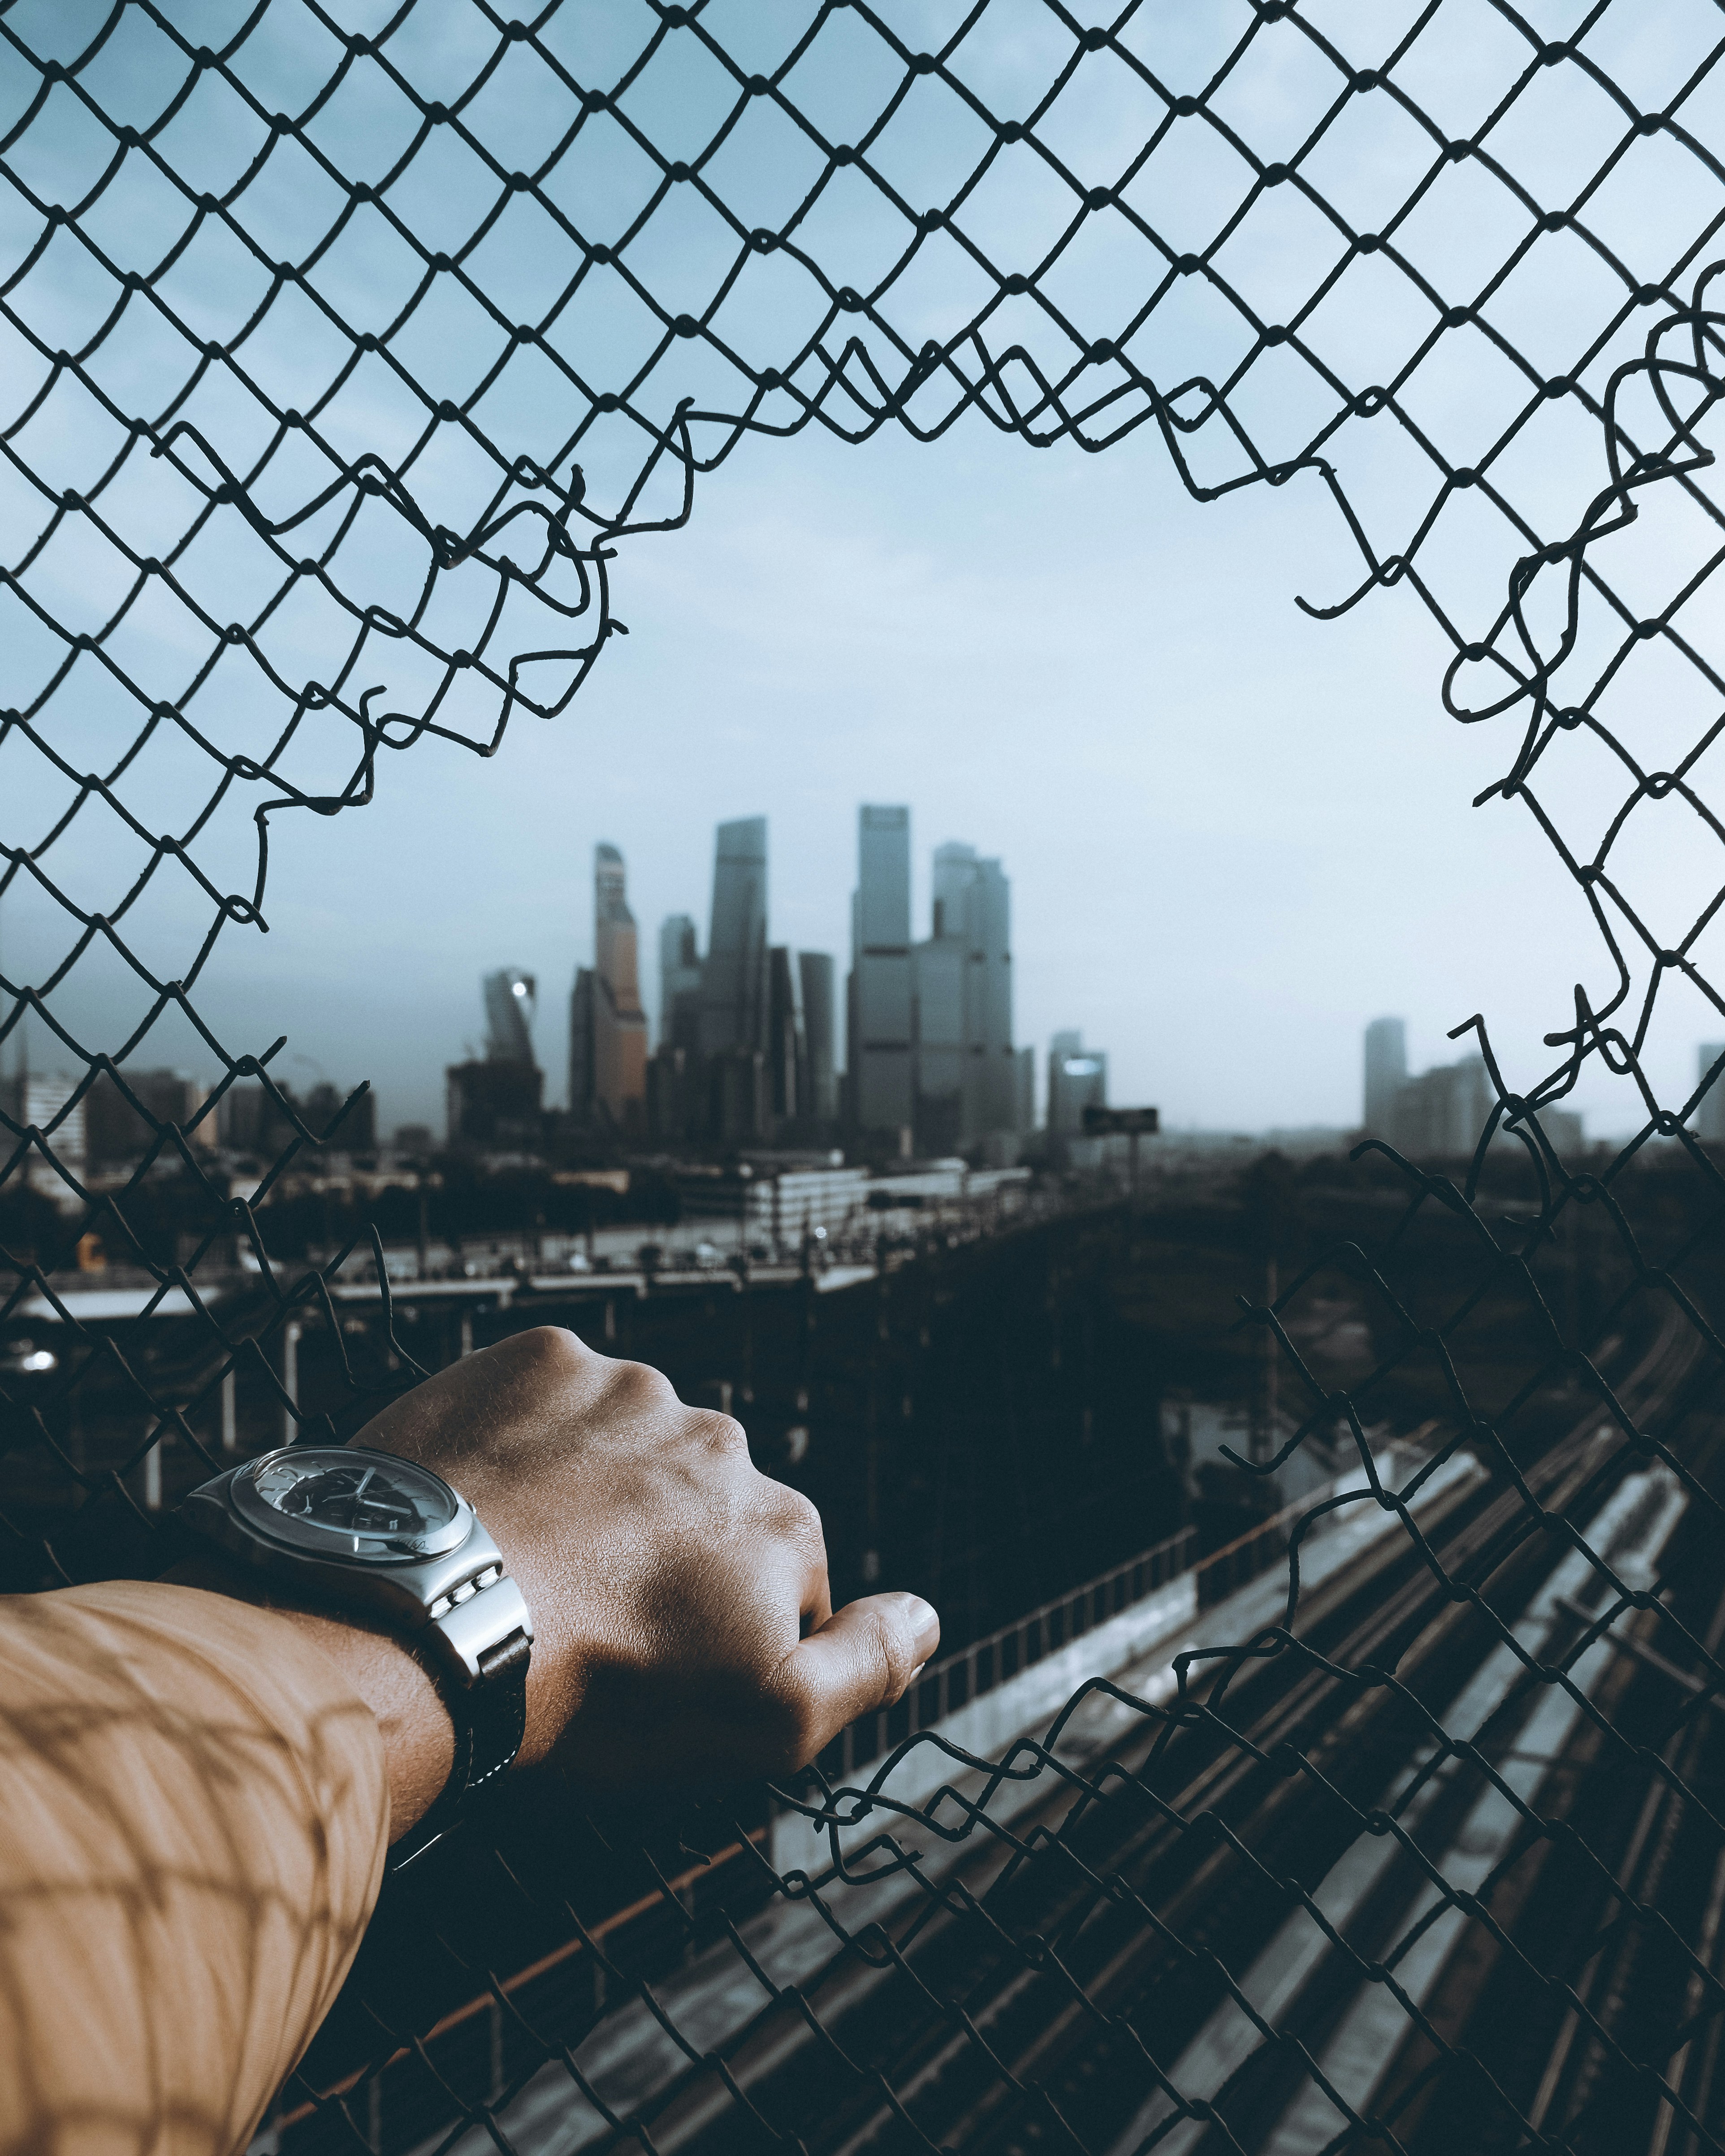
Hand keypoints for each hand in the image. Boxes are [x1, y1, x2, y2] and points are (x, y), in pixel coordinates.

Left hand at [346, 1326, 936, 1809]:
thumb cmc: (595, 1688)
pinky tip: (493, 1498)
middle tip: (583, 1620)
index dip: (717, 1632)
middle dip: (657, 1552)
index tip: (654, 1667)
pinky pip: (548, 1398)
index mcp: (781, 1520)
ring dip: (592, 1491)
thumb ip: (866, 1666)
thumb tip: (928, 1617)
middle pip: (699, 1506)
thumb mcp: (765, 1722)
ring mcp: (625, 1390)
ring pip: (624, 1447)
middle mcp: (719, 1437)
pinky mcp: (537, 1361)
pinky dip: (527, 1440)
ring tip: (525, 1563)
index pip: (779, 1578)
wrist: (430, 1618)